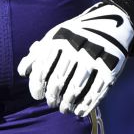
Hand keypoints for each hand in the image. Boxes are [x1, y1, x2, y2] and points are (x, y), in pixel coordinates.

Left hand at [17, 0, 133, 116]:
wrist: (112, 23)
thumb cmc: (76, 34)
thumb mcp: (55, 35)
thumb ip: (38, 53)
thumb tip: (22, 73)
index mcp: (59, 40)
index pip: (41, 69)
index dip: (36, 86)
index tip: (38, 96)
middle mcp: (75, 48)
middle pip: (57, 81)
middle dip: (52, 97)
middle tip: (51, 103)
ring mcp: (93, 58)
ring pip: (75, 89)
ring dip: (67, 103)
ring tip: (64, 109)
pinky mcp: (110, 68)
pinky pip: (95, 92)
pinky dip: (86, 105)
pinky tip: (79, 111)